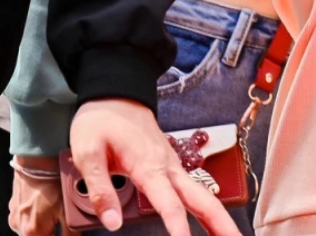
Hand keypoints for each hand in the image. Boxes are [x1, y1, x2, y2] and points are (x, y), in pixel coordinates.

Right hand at [8, 157, 64, 235]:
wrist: (38, 160)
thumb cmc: (52, 182)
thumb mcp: (67, 209)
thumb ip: (70, 232)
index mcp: (31, 231)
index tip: (66, 233)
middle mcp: (19, 226)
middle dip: (52, 232)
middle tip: (63, 224)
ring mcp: (15, 215)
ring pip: (32, 229)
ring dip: (44, 225)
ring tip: (56, 213)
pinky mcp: (14, 205)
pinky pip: (26, 216)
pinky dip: (37, 215)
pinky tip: (47, 205)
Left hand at [69, 98, 240, 235]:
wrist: (117, 94)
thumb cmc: (100, 121)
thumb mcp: (87, 153)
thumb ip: (101, 190)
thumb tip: (113, 223)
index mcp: (149, 166)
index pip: (170, 203)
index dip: (179, 228)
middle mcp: (168, 167)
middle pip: (203, 199)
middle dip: (221, 223)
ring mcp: (172, 165)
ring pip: (202, 194)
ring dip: (218, 217)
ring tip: (228, 235)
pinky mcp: (169, 165)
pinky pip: (192, 189)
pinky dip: (206, 206)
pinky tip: (210, 221)